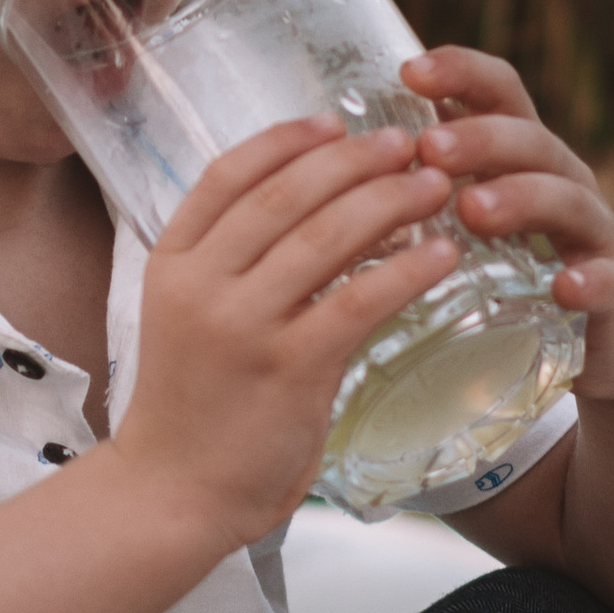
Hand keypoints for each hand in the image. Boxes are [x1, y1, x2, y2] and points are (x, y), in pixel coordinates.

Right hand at [112, 116, 461, 546]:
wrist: (172, 492)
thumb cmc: (192, 407)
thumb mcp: (187, 318)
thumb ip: (231, 266)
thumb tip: (313, 211)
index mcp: (171, 262)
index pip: (227, 175)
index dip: (286, 139)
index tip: (335, 120)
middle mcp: (202, 284)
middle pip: (286, 193)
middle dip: (355, 159)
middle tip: (406, 143)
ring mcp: (243, 325)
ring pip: (327, 236)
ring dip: (390, 201)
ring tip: (434, 185)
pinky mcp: (289, 369)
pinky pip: (359, 300)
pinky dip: (406, 270)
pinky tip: (441, 255)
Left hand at [401, 47, 613, 405]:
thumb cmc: (520, 264)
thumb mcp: (472, 215)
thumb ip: (420, 186)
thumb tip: (320, 162)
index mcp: (518, 154)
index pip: (497, 91)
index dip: (459, 72)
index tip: (409, 71)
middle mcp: (560, 179)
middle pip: (528, 139)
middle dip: (479, 137)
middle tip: (429, 148)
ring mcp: (592, 233)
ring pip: (567, 200)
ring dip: (521, 198)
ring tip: (472, 209)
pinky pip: (608, 281)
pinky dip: (589, 280)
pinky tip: (563, 287)